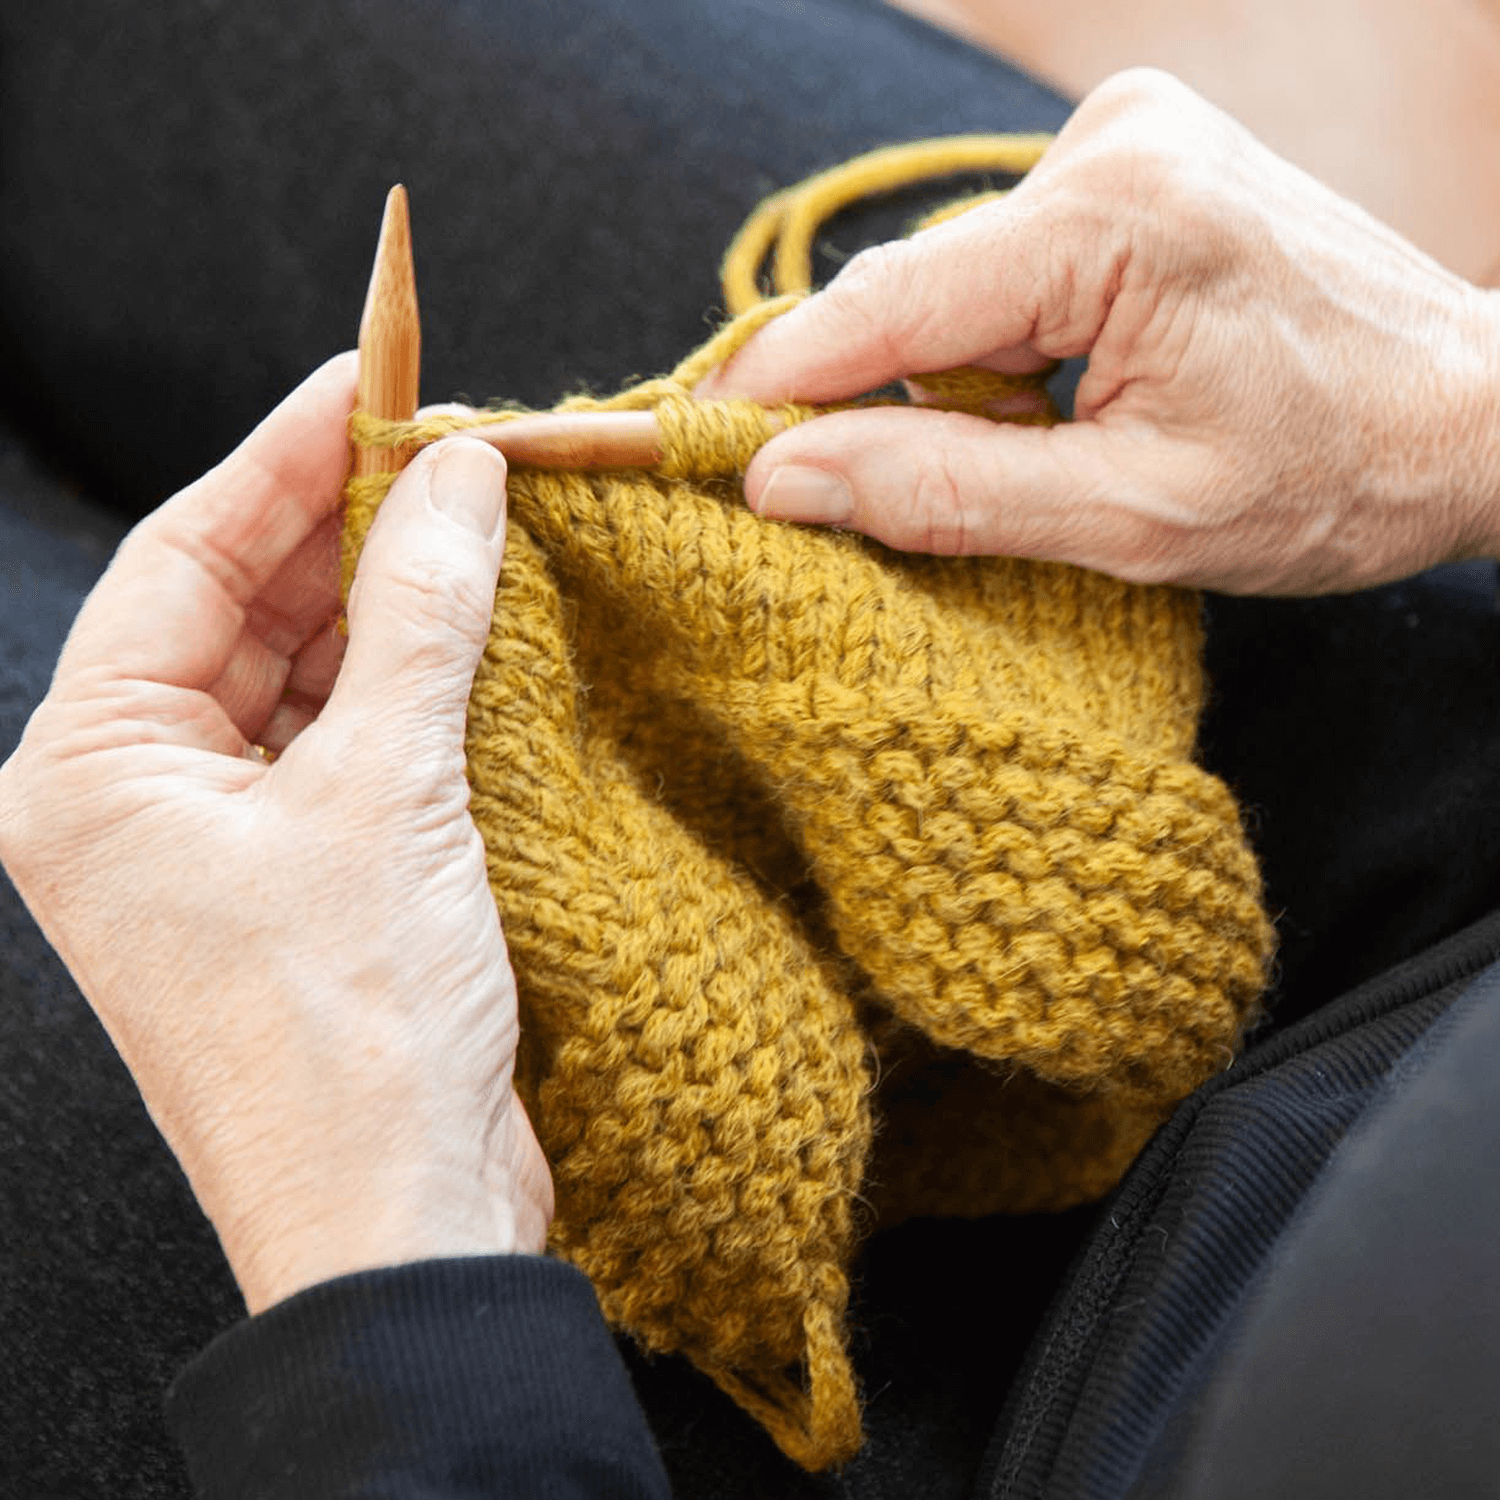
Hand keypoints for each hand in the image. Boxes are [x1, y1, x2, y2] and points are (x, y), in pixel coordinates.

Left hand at [0, 355, 551, 1313]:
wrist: (399, 1219)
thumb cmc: (353, 1036)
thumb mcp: (388, 795)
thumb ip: (422, 617)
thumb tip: (460, 476)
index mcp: (90, 770)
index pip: (187, 556)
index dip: (286, 453)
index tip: (376, 376)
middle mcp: (132, 796)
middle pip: (239, 605)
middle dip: (342, 522)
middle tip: (449, 444)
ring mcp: (215, 838)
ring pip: (299, 669)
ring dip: (384, 598)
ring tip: (472, 518)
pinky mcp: (295, 872)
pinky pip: (342, 735)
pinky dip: (405, 677)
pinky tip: (470, 624)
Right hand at [700, 69, 1499, 593]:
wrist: (1470, 416)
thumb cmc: (1332, 475)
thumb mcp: (1132, 519)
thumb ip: (947, 494)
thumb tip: (783, 481)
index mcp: (1119, 222)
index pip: (886, 309)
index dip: (777, 387)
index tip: (692, 451)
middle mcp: (1113, 146)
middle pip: (914, 295)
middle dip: (866, 399)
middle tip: (842, 501)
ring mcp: (1126, 142)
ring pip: (955, 286)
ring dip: (946, 383)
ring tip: (1028, 461)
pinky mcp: (1136, 164)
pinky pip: (1005, 267)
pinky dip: (994, 350)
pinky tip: (1049, 405)